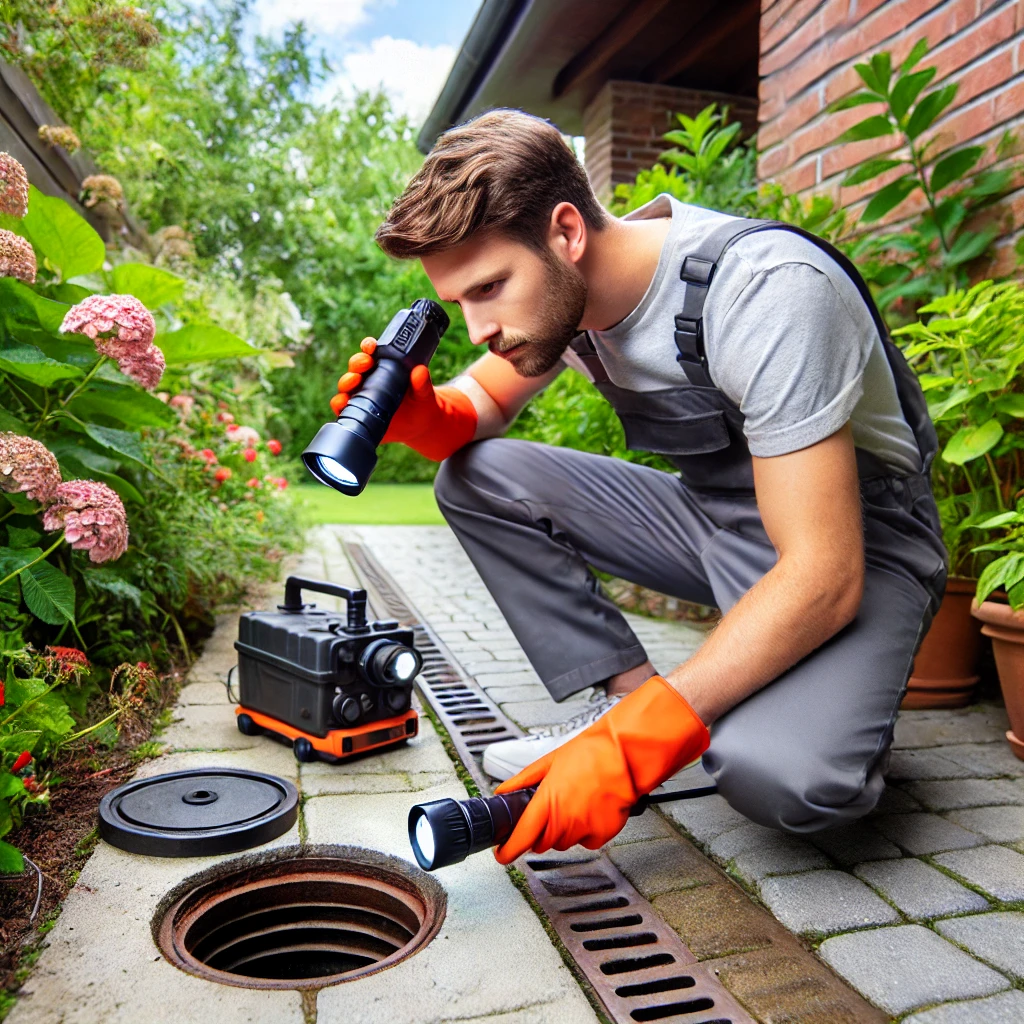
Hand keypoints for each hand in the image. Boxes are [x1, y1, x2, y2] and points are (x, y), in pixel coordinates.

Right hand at [329, 338, 477, 460]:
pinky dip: (339, 404)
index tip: (372, 346)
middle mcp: (368, 379)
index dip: (368, 346)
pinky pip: (343, 408)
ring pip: (346, 385)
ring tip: (354, 381)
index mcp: (383, 367)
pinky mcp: (357, 413)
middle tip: (366, 364)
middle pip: (356, 366)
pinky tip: (343, 403)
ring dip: (346, 381)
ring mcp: (361, 396)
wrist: (420, 427)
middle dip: (357, 362)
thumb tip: (420, 371)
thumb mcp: (424, 393)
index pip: (371, 352)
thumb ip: (423, 383)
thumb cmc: (421, 404)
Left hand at [492, 676, 709, 862]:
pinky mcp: (603, 835)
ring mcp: (584, 831)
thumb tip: (504, 791)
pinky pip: (586, 841)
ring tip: (574, 803)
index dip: (508, 850)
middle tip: (547, 810)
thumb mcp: (550, 761)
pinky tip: (590, 809)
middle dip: (539, 832)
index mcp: (547, 803)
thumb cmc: (593, 752)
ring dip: (562, 830)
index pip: (520, 839)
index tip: (503, 853)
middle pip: (541, 843)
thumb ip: (523, 781)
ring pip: (563, 843)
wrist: (627, 755)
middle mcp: (564, 822)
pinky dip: (585, 831)